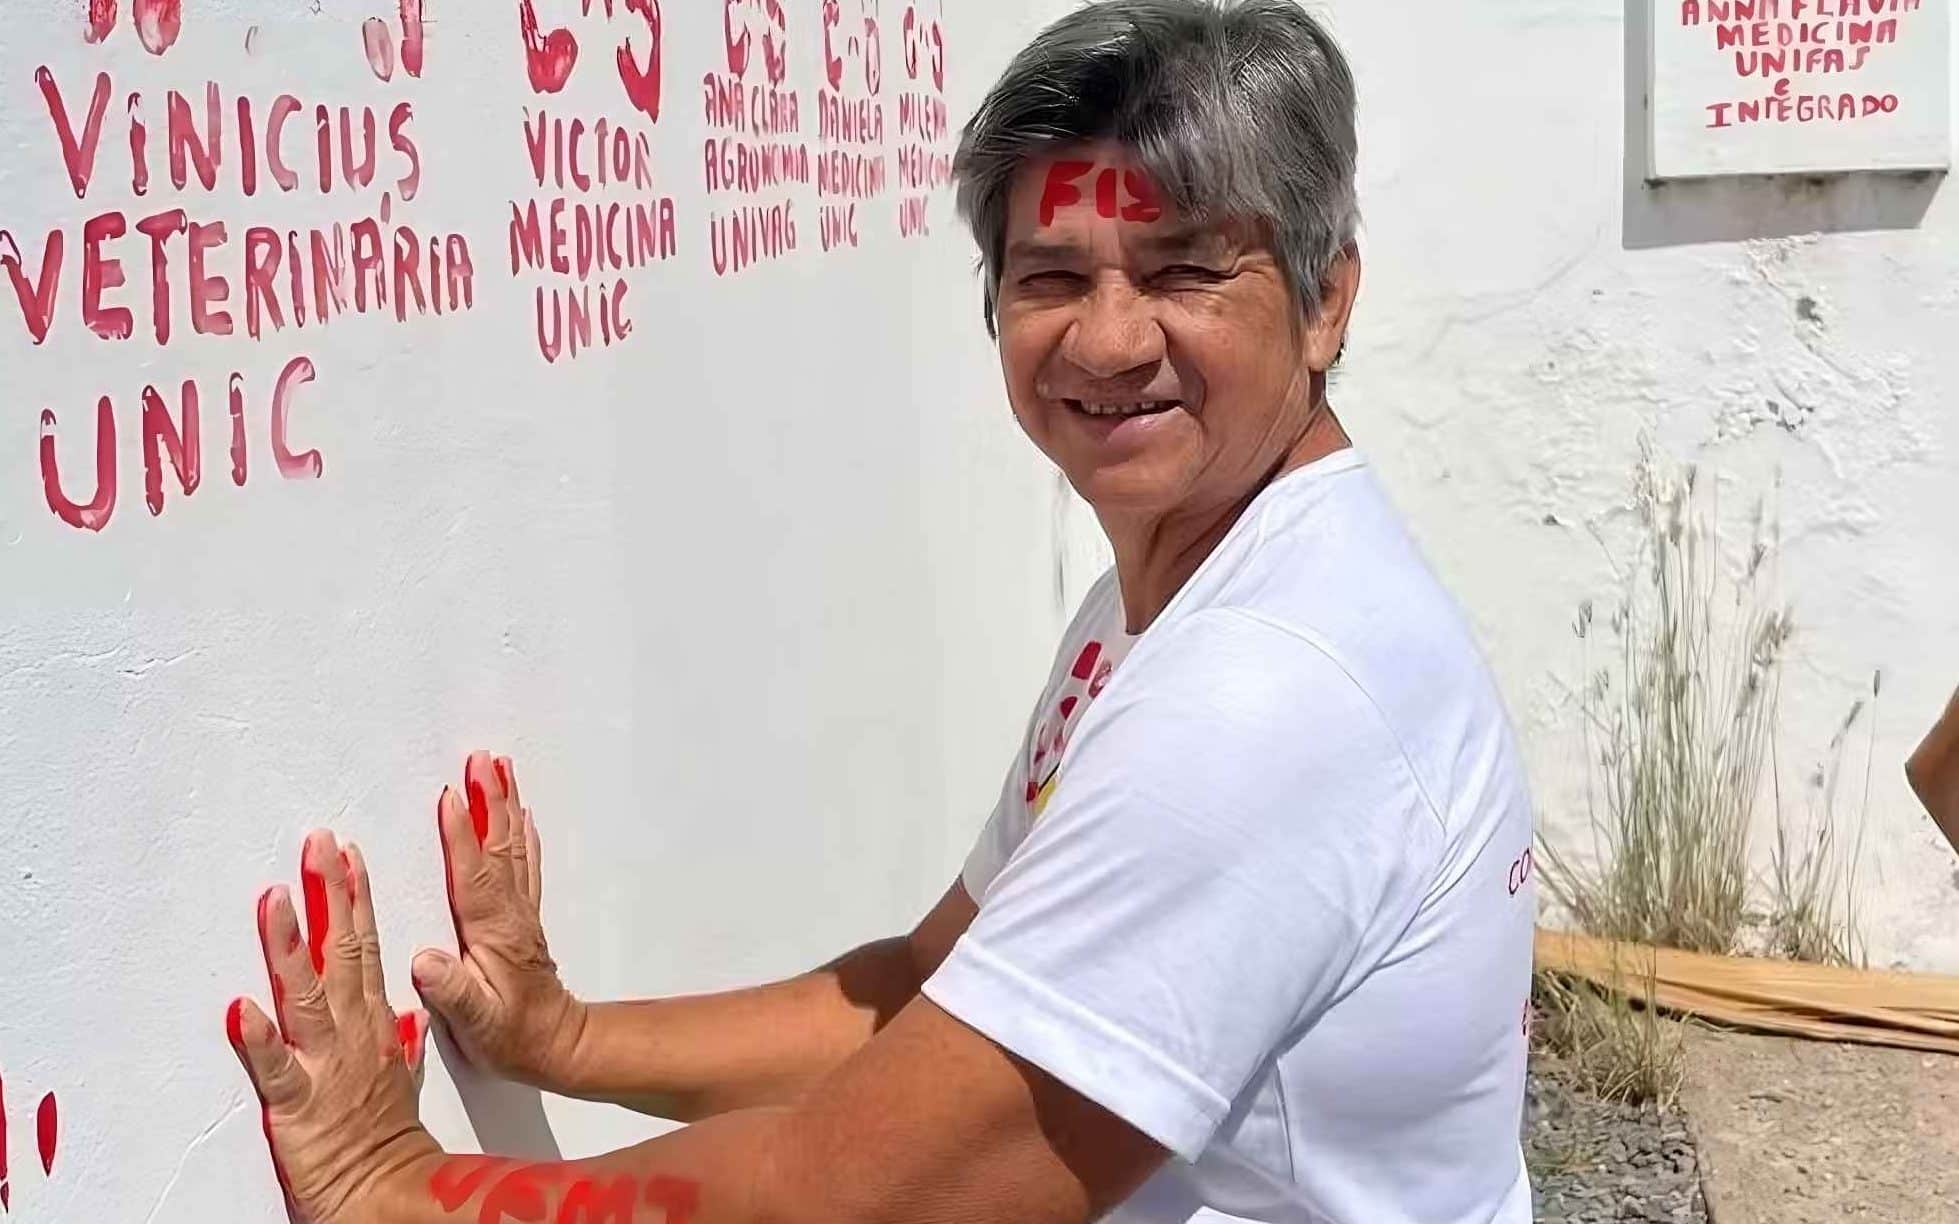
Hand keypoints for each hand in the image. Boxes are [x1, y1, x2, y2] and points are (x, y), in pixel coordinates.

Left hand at [227, 831, 438, 1220]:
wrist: (388, 1197)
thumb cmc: (385, 1140)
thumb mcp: (399, 1078)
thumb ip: (399, 1040)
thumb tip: (408, 1015)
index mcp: (373, 1023)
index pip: (366, 946)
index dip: (355, 898)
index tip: (347, 854)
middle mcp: (351, 1033)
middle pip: (342, 952)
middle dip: (331, 895)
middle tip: (318, 845)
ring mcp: (323, 1064)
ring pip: (305, 995)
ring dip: (289, 946)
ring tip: (274, 899)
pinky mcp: (294, 1103)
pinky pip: (274, 1068)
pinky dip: (258, 1038)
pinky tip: (239, 1007)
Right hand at [412, 752, 588, 1089]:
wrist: (558, 1047)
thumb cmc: (512, 1038)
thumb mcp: (478, 1024)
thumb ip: (453, 991)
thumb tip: (426, 961)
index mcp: (493, 934)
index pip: (475, 875)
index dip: (462, 836)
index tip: (452, 796)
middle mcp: (510, 914)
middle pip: (499, 846)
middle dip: (490, 800)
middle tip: (483, 759)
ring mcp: (520, 912)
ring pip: (514, 847)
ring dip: (506, 806)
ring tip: (502, 768)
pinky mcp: (524, 918)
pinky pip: (524, 864)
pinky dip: (521, 834)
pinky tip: (521, 815)